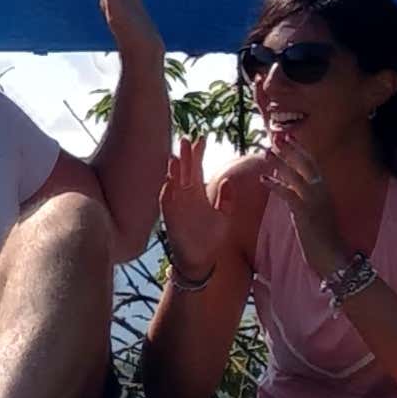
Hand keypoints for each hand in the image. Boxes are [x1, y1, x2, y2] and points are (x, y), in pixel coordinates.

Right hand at [159, 138, 225, 281]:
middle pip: (185, 172)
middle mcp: (186, 197)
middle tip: (185, 138)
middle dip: (185, 156)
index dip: (198, 154)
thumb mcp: (224, 216)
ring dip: (174, 171)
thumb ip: (226, 199)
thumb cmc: (211, 238)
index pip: (197, 169)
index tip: (201, 138)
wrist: (200, 259)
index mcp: (198, 194)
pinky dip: (167, 194)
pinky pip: (167, 204)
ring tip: (175, 156)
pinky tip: (169, 183)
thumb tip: (229, 180)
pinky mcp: (170, 219)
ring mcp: (177, 207)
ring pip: (174, 184)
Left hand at [262, 136, 349, 274]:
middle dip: (291, 149)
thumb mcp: (312, 210)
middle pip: (306, 164)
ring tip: (267, 151)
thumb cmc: (322, 236)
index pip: (312, 164)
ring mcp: (315, 201)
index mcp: (324, 190)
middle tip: (277, 136)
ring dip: (281, 162)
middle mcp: (322, 192)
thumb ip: (301, 194)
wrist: (333, 256)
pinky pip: (289, 195)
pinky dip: (275, 185)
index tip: (288, 137)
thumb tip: (286, 179)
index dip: (299, 149)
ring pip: (296, 176)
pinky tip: (263, 179)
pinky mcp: (306, 213)